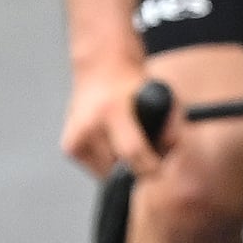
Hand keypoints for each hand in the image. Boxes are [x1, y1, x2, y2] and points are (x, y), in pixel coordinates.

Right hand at [61, 56, 163, 177]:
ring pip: (107, 172)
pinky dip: (107, 163)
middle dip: (135, 168)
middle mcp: (90, 124)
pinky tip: (109, 142)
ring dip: (120, 166)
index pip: (133, 152)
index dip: (150, 167)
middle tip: (144, 155)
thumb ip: (173, 125)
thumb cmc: (136, 86)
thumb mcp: (164, 96)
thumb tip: (166, 152)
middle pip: (119, 168)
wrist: (102, 70)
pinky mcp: (69, 147)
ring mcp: (76, 136)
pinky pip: (95, 169)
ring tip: (124, 141)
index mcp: (113, 109)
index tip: (159, 170)